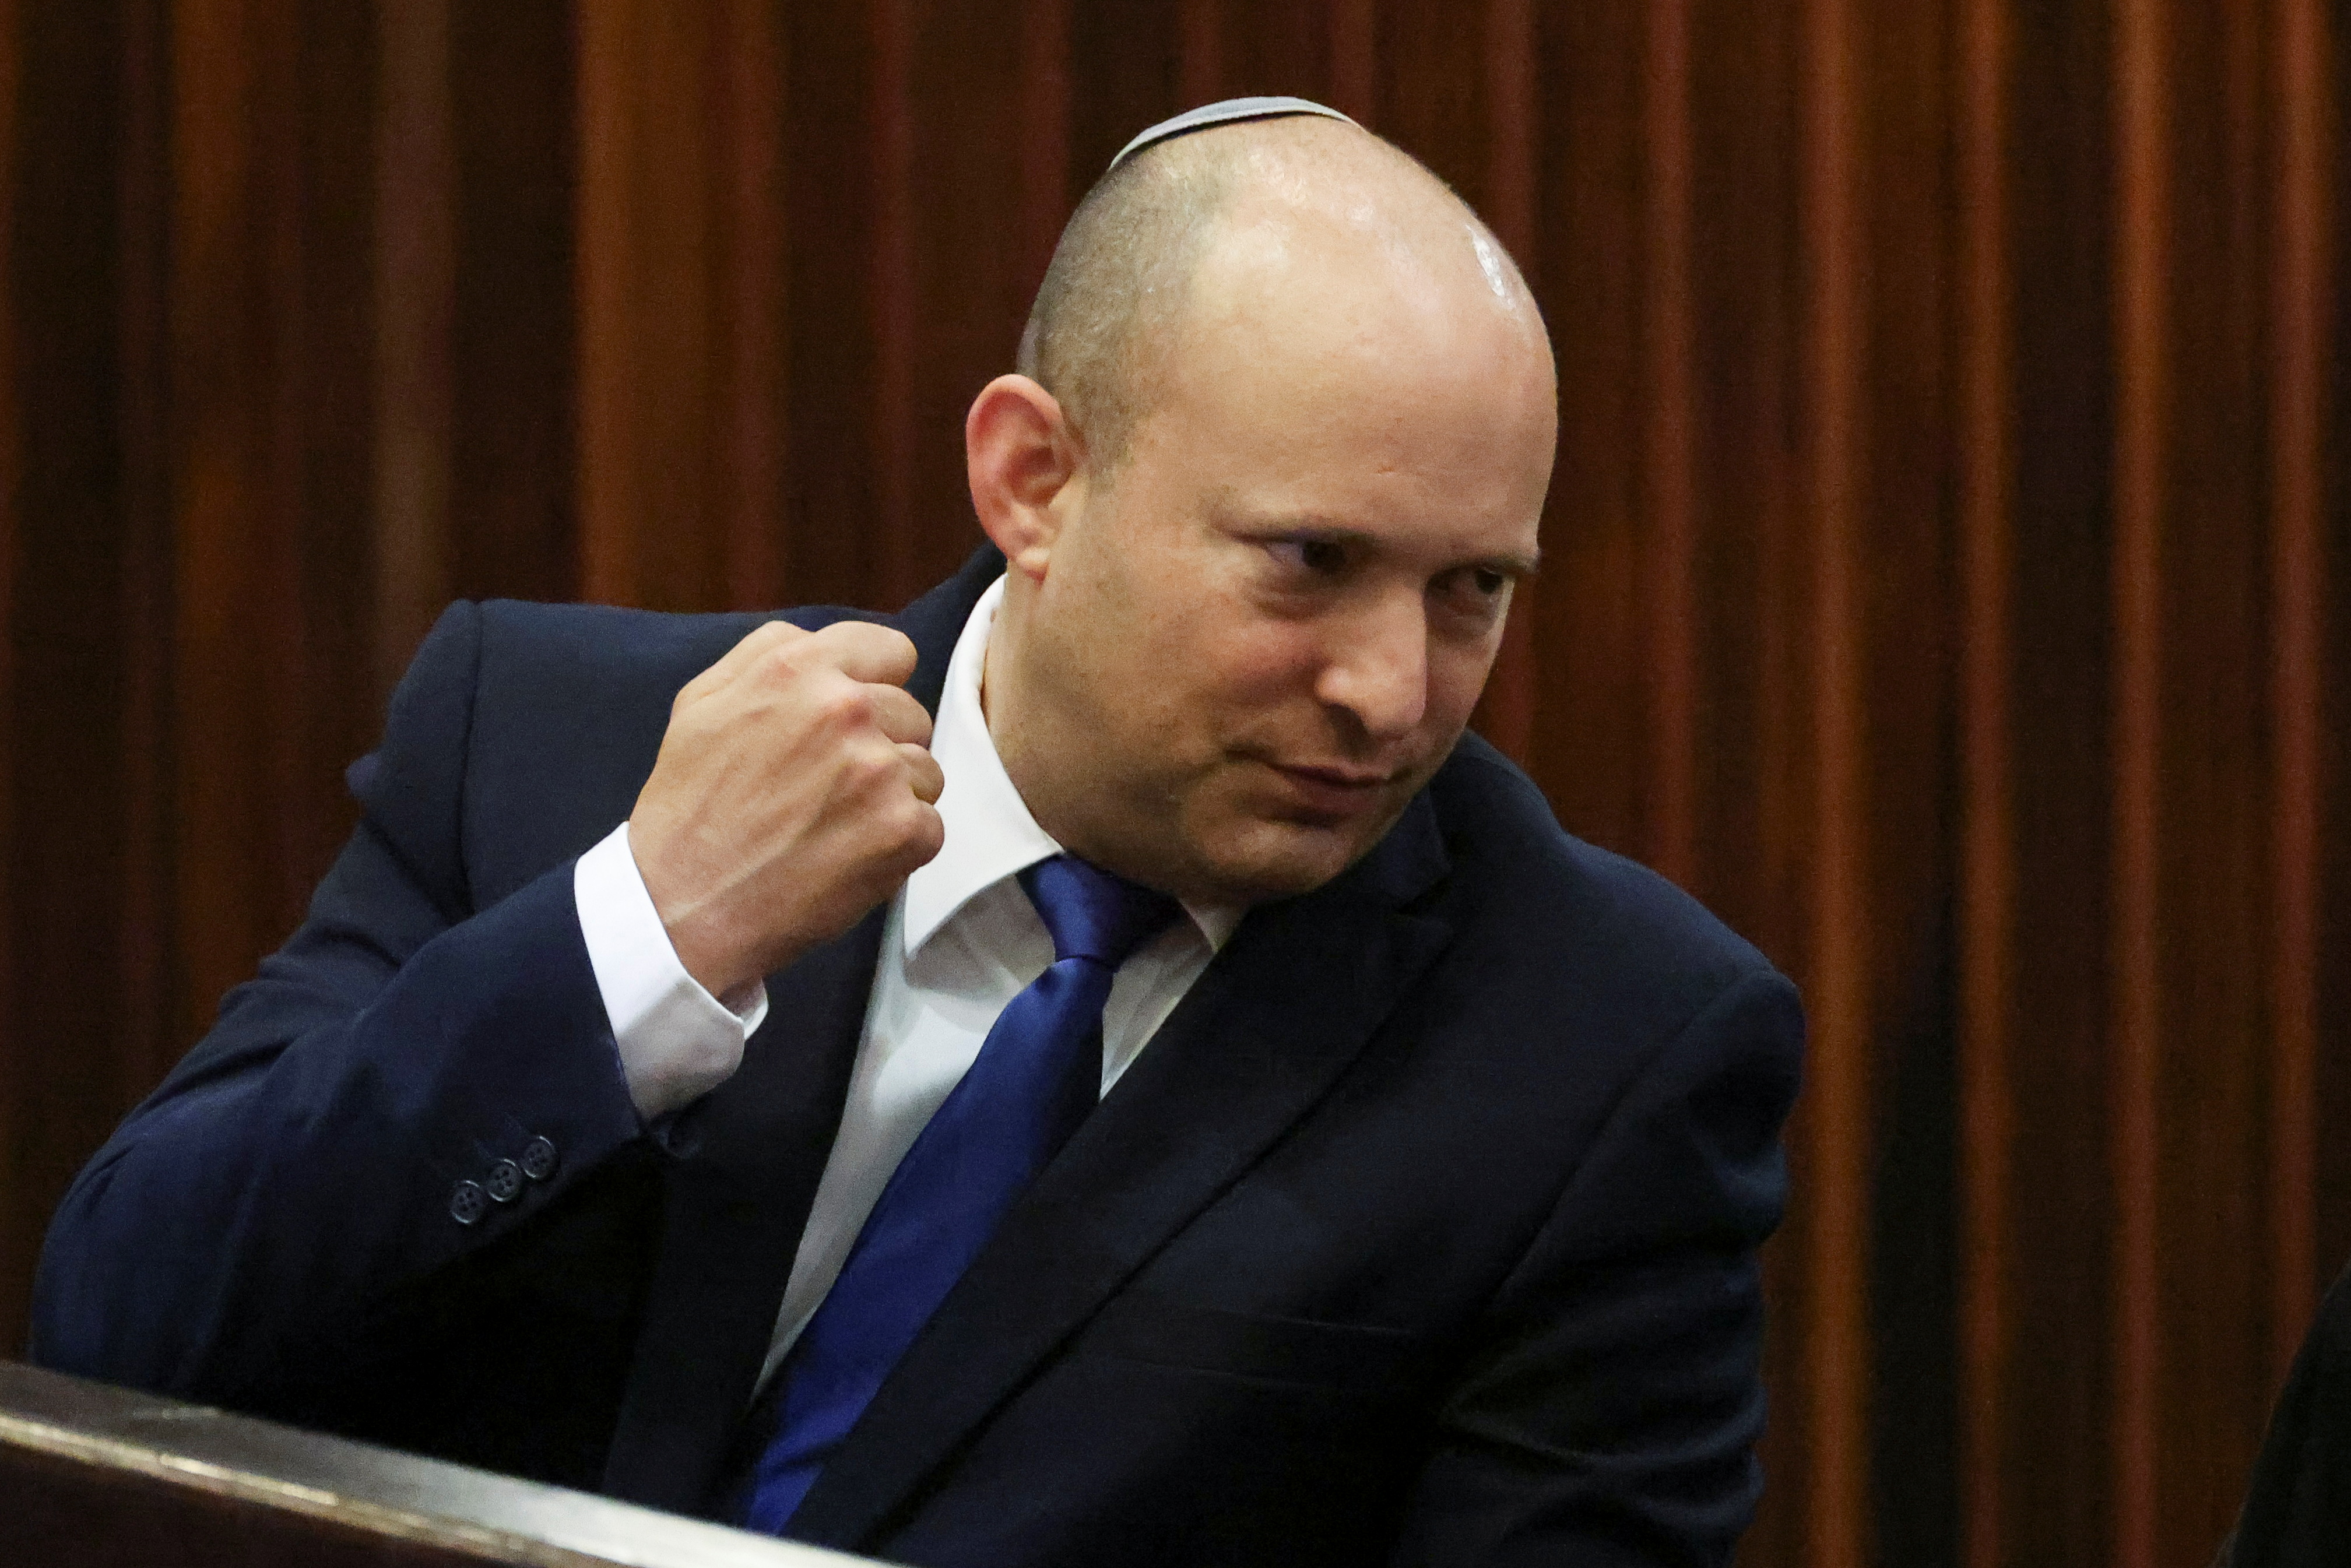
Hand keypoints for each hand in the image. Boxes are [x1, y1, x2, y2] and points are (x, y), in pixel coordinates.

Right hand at [627, 620, 944, 998]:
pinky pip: (930, 824)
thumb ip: (767, 654)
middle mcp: (845, 709)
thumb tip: (820, 641)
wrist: (682, 907)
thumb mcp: (703, 703)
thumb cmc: (689, 807)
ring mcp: (879, 771)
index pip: (892, 651)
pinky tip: (846, 857)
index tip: (852, 722)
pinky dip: (898, 846)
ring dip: (892, 798)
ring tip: (832, 825)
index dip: (875, 686)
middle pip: (912, 713)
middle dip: (882, 745)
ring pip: (926, 770)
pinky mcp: (903, 830)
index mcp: (798, 669)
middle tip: (828, 787)